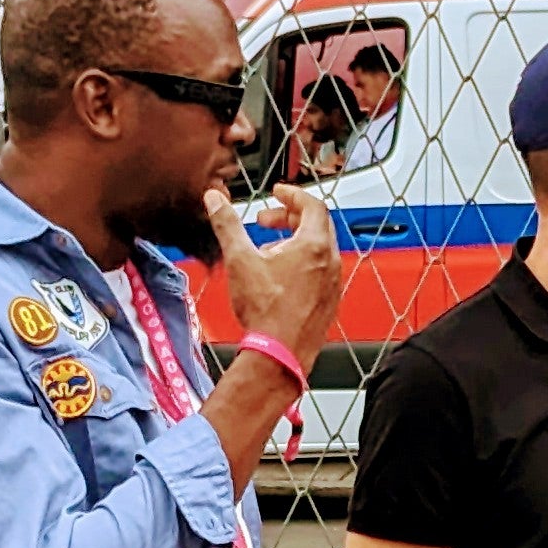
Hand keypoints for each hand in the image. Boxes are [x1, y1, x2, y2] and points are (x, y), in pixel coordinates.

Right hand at [213, 184, 342, 364]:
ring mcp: (332, 284)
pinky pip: (319, 273)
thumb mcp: (239, 260)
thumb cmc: (267, 313)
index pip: (312, 204)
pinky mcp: (328, 303)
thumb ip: (227, 225)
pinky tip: (279, 278)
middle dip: (290, 217)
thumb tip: (216, 200)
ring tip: (267, 251)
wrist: (280, 355)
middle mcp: (330, 263)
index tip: (277, 193)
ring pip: (319, 250)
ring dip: (294, 242)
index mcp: (314, 245)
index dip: (292, 194)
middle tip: (266, 221)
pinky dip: (302, 264)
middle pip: (317, 225)